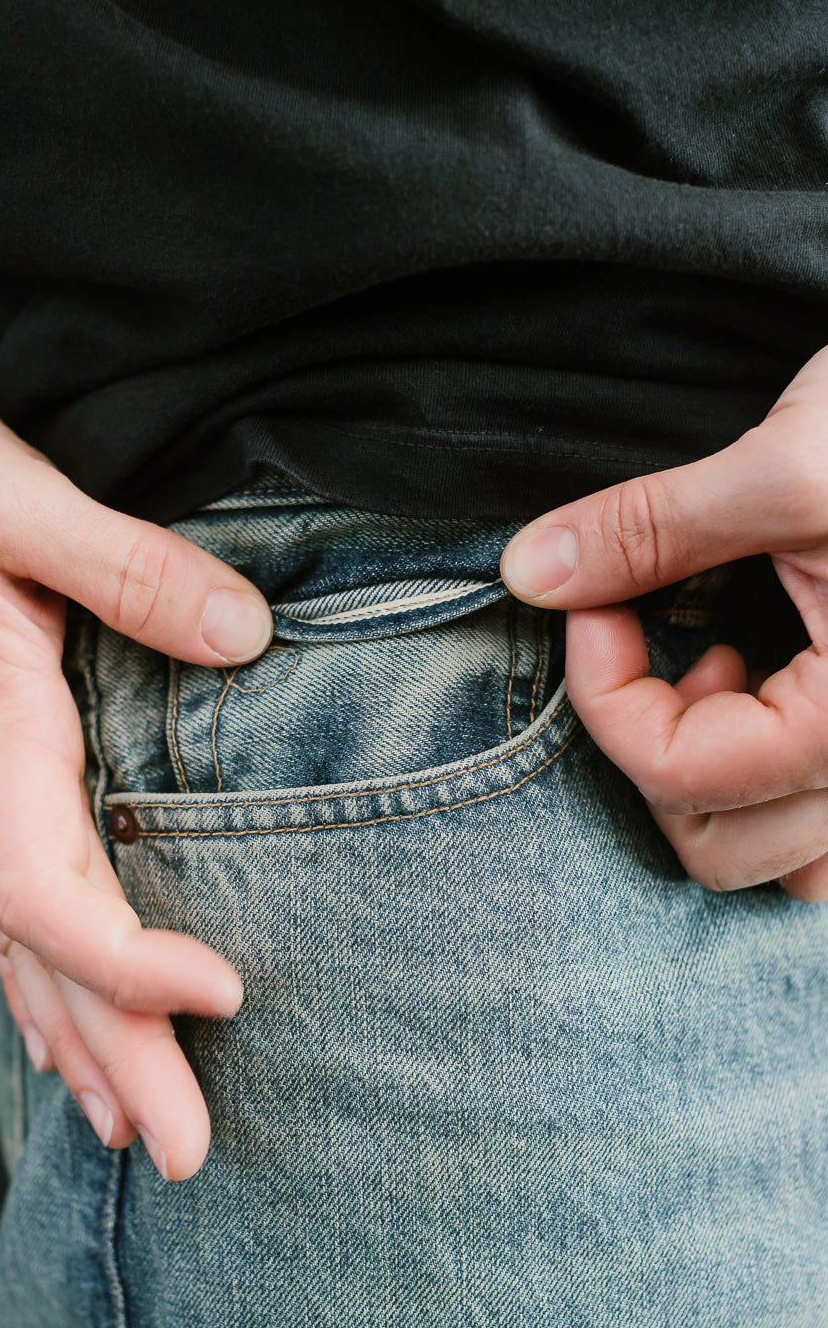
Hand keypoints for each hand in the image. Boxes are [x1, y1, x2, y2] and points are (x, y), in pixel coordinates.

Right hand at [0, 380, 272, 1176]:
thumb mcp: (25, 498)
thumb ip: (132, 567)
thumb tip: (244, 632)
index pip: (42, 886)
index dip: (126, 960)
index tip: (224, 994)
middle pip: (43, 952)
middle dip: (117, 1055)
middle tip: (190, 1153)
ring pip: (22, 948)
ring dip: (82, 1043)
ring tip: (138, 1130)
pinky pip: (8, 912)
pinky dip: (43, 989)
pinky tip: (64, 1042)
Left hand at [499, 344, 827, 902]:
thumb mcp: (793, 465)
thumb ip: (653, 529)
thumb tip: (533, 570)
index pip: (678, 775)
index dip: (604, 690)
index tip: (594, 603)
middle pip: (718, 850)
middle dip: (652, 747)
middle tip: (659, 639)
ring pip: (783, 863)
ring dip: (718, 790)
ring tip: (727, 669)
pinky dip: (775, 789)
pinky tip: (771, 686)